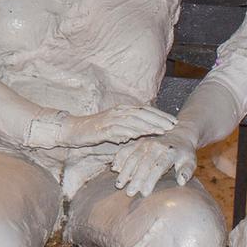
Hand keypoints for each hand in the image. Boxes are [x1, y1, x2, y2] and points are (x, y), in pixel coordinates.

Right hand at [26, 105, 175, 149]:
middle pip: (142, 113)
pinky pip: (119, 129)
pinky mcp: (103, 128)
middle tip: (173, 125)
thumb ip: (128, 130)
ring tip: (162, 131)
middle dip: (159, 119)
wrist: (73, 130)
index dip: (160, 115)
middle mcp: (118, 112)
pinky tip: (140, 136)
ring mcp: (110, 119)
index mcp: (122, 110)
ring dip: (149, 125)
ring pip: (133, 120)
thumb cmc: (94, 131)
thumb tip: (140, 134)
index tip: (173, 121)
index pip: (145, 110)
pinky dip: (130, 131)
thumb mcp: (114, 129)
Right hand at [112, 128, 198, 195]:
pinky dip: (119, 159)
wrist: (179, 134)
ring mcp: (145, 143)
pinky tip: (114, 169)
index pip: (159, 167)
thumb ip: (186, 171)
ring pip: (133, 157)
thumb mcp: (190, 161)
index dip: (151, 181)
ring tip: (118, 184)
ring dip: (125, 171)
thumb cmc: (184, 153)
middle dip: (136, 179)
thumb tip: (181, 182)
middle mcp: (156, 146)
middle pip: (144, 164)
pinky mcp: (138, 142)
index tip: (144, 194)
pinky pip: (127, 149)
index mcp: (169, 152)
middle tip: (129, 193)